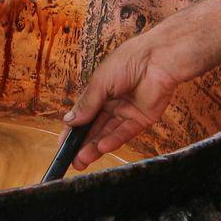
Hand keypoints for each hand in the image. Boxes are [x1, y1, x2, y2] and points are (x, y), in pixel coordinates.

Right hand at [62, 30, 208, 170]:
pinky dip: (113, 140)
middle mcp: (112, 103)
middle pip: (95, 127)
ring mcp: (127, 112)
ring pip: (108, 133)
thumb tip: (68, 121)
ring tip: (82, 160)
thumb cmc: (128, 61)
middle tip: (73, 160)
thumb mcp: (100, 82)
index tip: (62, 146)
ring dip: (95, 146)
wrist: (157, 60)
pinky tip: (102, 148)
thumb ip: (87, 104)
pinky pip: (125, 133)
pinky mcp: (142, 119)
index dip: (73, 131)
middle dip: (83, 144)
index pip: (83, 115)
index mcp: (100, 91)